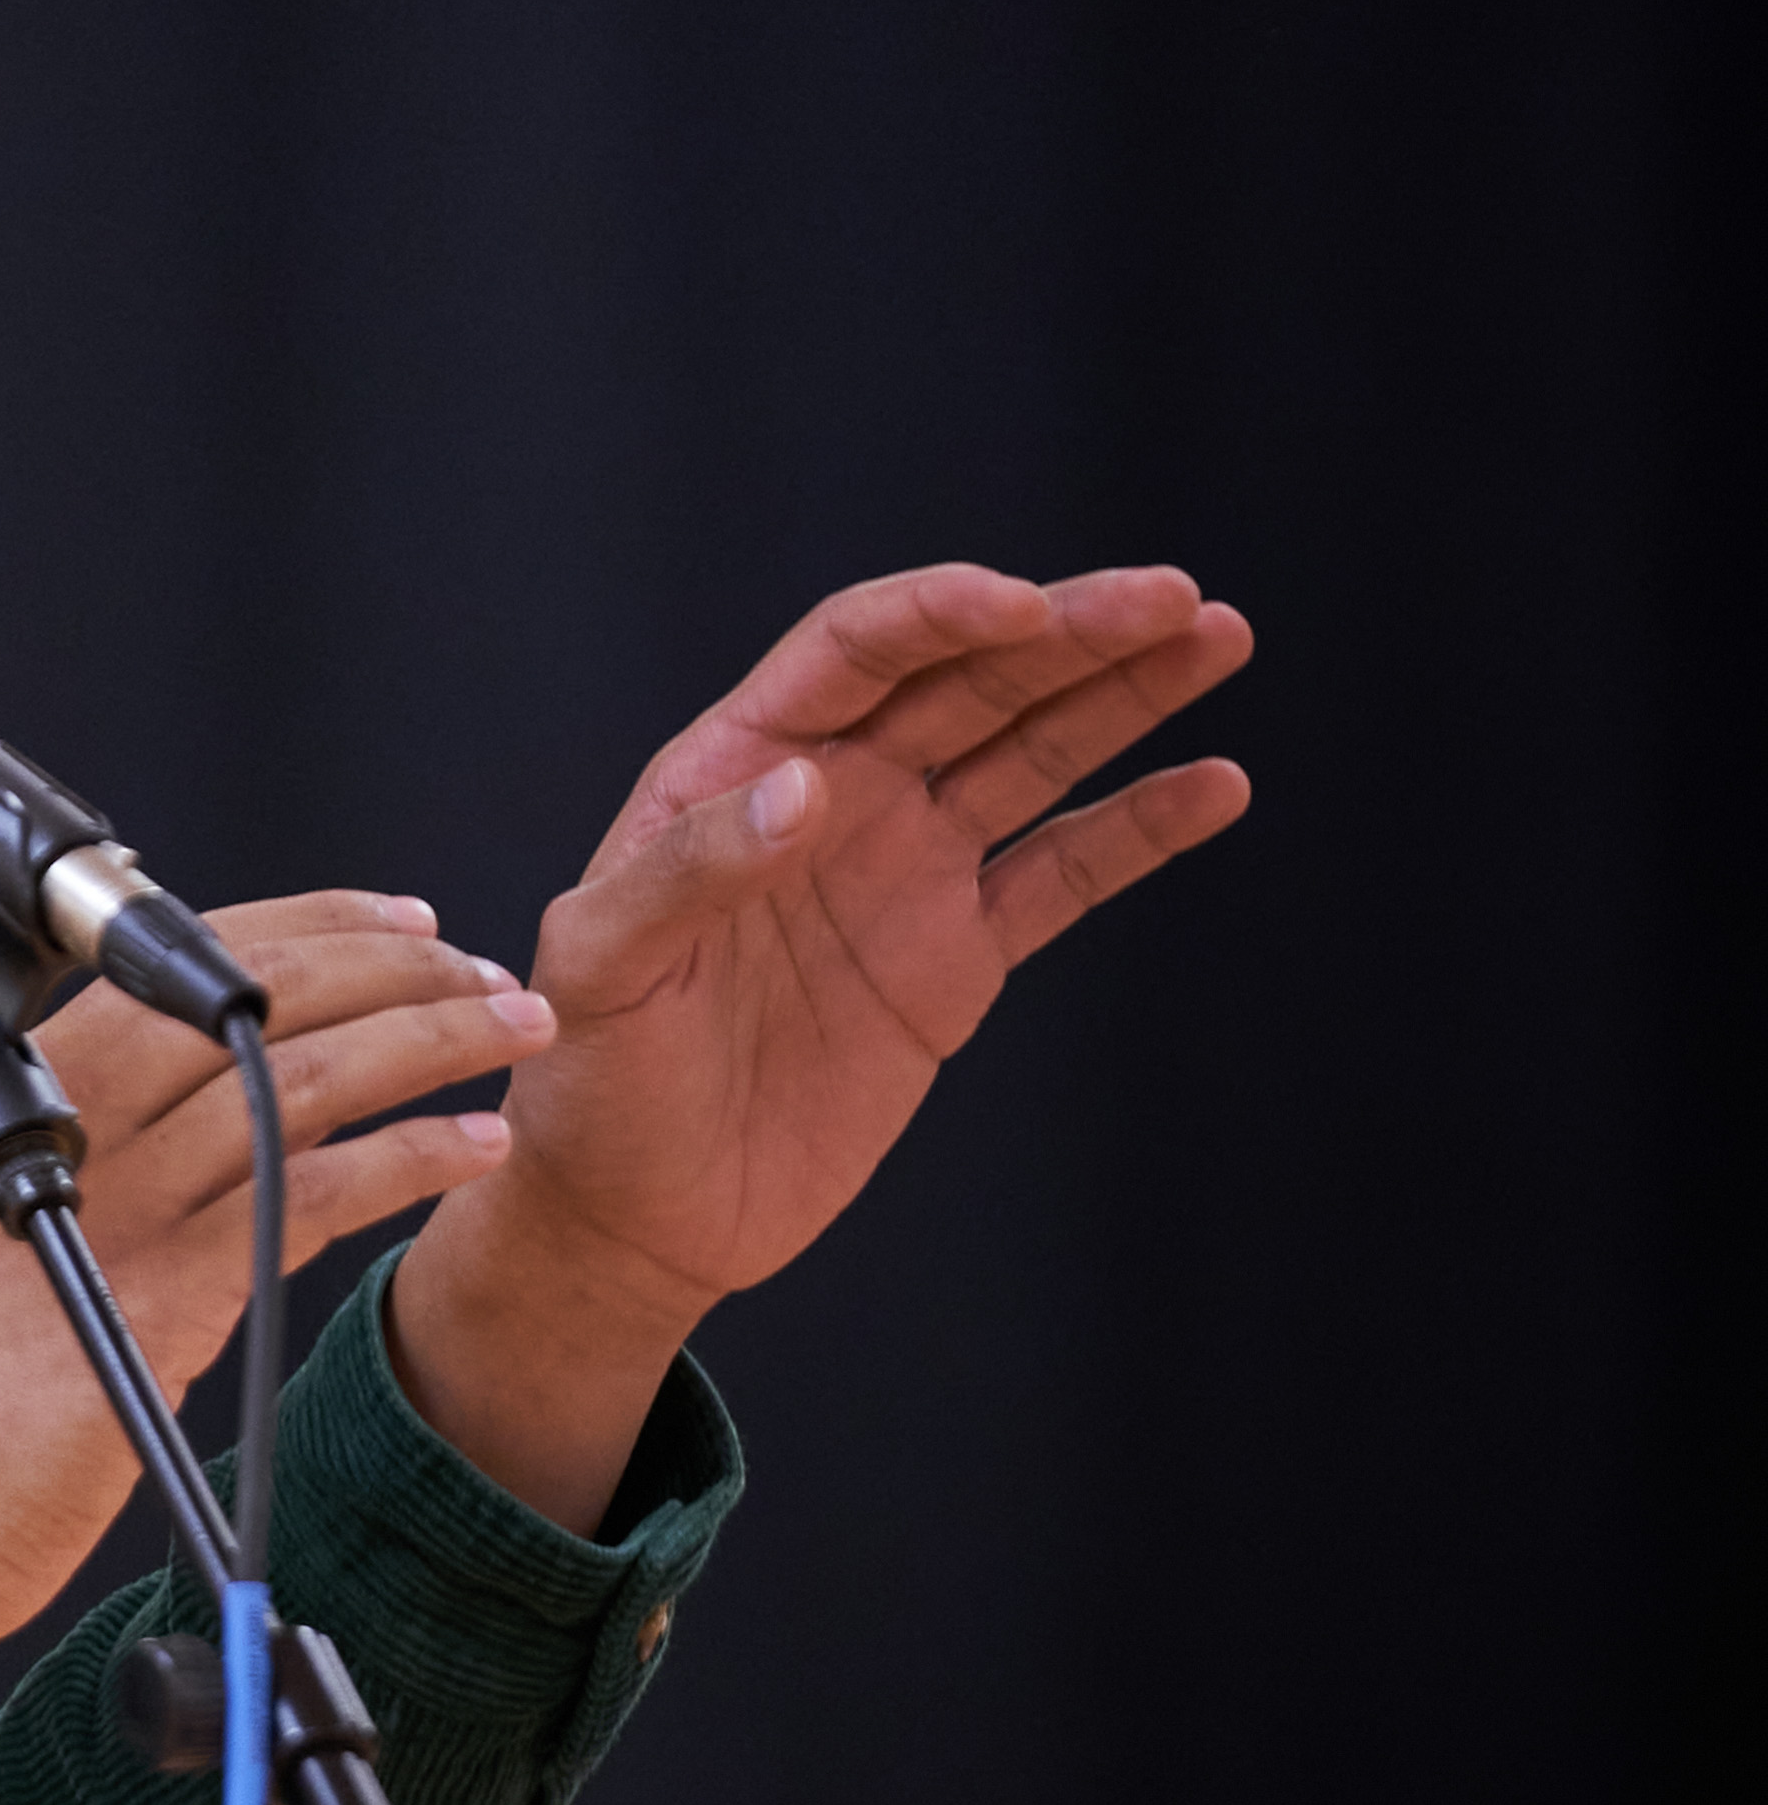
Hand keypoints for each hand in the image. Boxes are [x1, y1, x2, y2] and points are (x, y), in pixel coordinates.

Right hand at [0, 893, 550, 1804]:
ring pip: (294, 1076)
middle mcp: (58, 1129)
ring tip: (509, 1026)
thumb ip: (74, 1175)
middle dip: (382, 962)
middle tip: (475, 960)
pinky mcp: (158, 1298)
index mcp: (12, 1103)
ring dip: (425, 1037)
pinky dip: (408, 1157)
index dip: (298, 924)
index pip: (166, 965)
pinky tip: (472, 1146)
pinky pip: (313, 1193)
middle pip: (239, 997)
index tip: (389, 917)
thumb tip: (182, 1134)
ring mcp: (108, 1208)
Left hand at [393, 562, 1253, 1529]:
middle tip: (1176, 596)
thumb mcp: (600, 971)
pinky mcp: (955, 958)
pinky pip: (1064, 872)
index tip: (1028, 607)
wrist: (638, 1209)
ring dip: (1124, 695)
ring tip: (1219, 636)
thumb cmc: (585, 1080)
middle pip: (968, 681)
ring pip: (1031, 753)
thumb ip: (686, 875)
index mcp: (733, 768)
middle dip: (1072, 630)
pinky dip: (1140, 826)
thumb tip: (805, 789)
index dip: (941, 616)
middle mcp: (830, 796)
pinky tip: (1214, 782)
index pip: (854, 654)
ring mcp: (901, 870)